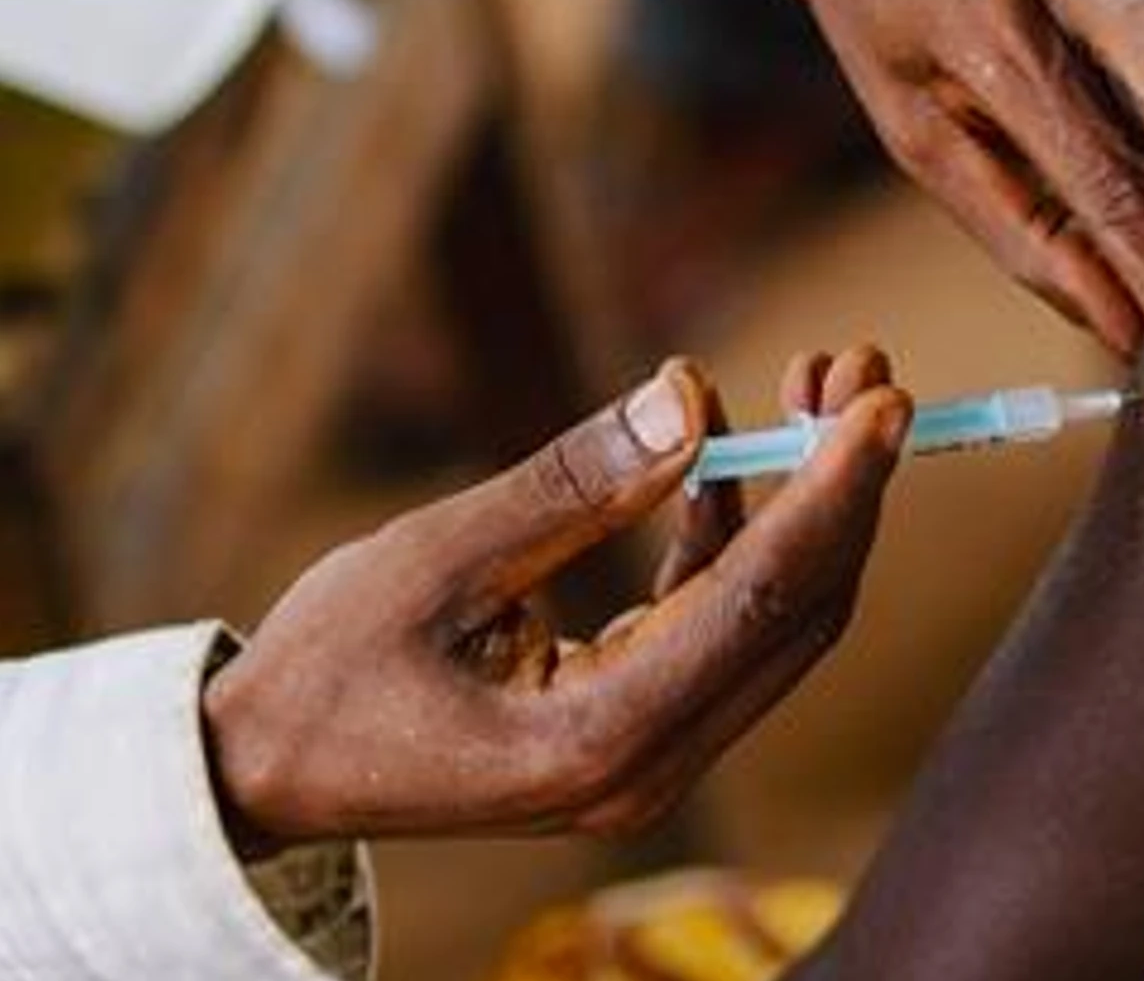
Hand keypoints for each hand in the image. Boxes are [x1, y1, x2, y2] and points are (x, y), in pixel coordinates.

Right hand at [204, 350, 908, 850]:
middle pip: (795, 617)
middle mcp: (646, 769)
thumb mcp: (434, 559)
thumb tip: (690, 398)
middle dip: (839, 487)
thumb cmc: (325, 670)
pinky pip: (714, 633)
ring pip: (768, 625)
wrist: (261, 775)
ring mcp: (643, 763)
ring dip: (796, 506)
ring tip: (808, 385)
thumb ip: (571, 485)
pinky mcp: (626, 738)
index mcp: (600, 738)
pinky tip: (719, 457)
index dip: (835, 491)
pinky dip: (731, 542)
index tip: (882, 398)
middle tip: (859, 367)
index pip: (761, 600)